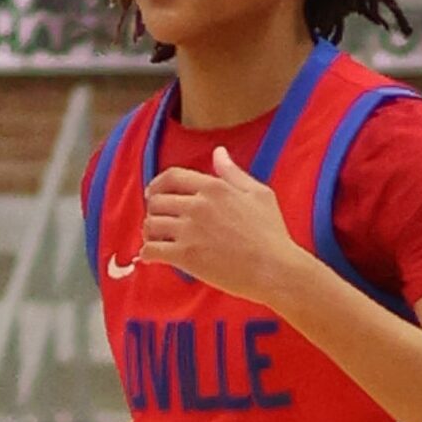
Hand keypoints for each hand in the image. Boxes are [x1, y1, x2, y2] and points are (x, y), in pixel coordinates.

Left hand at [140, 145, 313, 307]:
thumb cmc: (271, 233)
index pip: (171, 177)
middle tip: (158, 221)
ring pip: (150, 225)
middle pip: (156, 201)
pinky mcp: (185, 256)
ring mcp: (189, 231)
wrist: (275, 269)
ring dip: (149, 232)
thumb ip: (233, 172)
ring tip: (155, 239)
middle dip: (153, 211)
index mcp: (213, 188)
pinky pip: (151, 250)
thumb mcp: (259, 194)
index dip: (156, 184)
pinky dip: (146, 253)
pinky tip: (151, 257)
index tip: (152, 193)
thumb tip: (218, 152)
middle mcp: (197, 205)